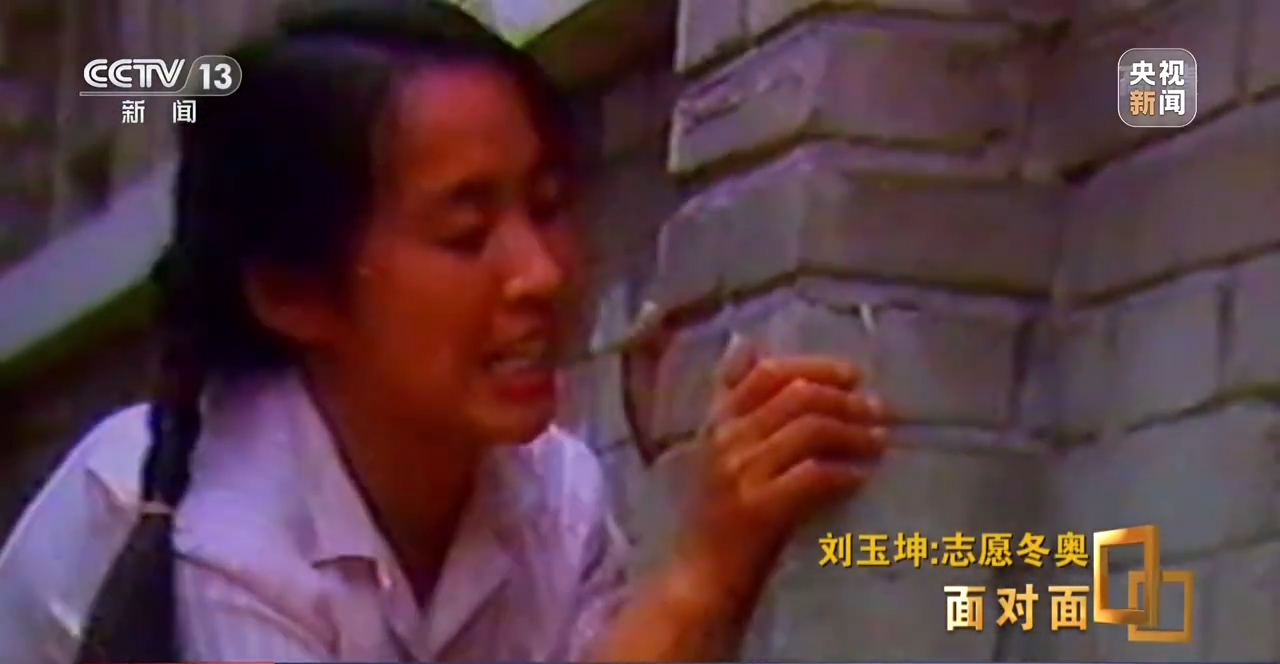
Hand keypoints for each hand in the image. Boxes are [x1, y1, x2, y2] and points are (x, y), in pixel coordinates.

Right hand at [677, 334, 889, 598]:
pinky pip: (813, 475)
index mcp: (718, 422)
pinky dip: (844, 472)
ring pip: (810, 430)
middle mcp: (726, 440)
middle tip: (879, 412)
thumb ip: (733, 401)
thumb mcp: (717, 448)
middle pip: (797, 397)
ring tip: (878, 443)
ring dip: (853, 433)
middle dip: (846, 400)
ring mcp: (740, 473)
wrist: (699, 579)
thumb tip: (749, 344)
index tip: (854, 376)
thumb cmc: (717, 516)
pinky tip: (860, 478)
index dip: (817, 368)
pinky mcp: (758, 509)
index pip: (768, 373)